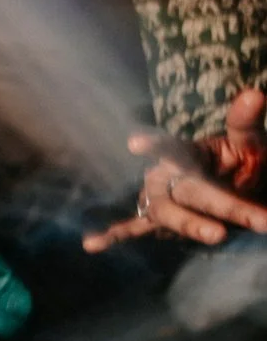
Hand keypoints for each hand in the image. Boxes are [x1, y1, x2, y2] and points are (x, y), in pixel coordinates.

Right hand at [84, 88, 266, 251]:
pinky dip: (112, 235)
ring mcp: (159, 199)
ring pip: (168, 213)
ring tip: (219, 235)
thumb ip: (245, 123)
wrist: (233, 190)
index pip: (171, 148)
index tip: (135, 144)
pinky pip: (133, 228)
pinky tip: (90, 244)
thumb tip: (254, 95)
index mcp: (187, 153)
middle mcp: (166, 175)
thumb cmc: (237, 164)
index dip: (154, 145)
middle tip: (258, 219)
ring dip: (192, 224)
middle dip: (225, 205)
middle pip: (189, 190)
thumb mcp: (247, 142)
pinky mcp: (156, 221)